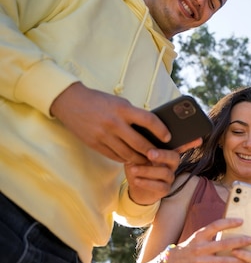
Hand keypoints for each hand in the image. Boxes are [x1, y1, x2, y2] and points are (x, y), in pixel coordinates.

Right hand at [50, 83, 172, 163]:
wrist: (70, 102)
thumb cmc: (99, 101)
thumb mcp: (119, 103)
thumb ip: (133, 115)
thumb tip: (151, 129)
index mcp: (123, 109)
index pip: (148, 120)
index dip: (161, 130)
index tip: (168, 137)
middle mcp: (114, 123)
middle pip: (140, 143)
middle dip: (152, 152)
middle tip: (160, 156)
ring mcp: (104, 136)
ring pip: (128, 154)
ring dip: (140, 159)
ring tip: (148, 161)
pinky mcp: (95, 144)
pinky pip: (115, 156)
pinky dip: (125, 159)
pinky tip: (131, 159)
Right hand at [167, 219, 250, 262]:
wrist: (172, 262)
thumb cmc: (191, 247)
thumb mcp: (198, 237)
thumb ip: (212, 234)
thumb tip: (232, 227)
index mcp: (199, 236)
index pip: (216, 226)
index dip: (229, 223)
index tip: (241, 221)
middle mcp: (200, 247)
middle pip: (223, 244)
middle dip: (239, 242)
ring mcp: (199, 262)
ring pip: (223, 261)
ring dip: (238, 261)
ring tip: (249, 259)